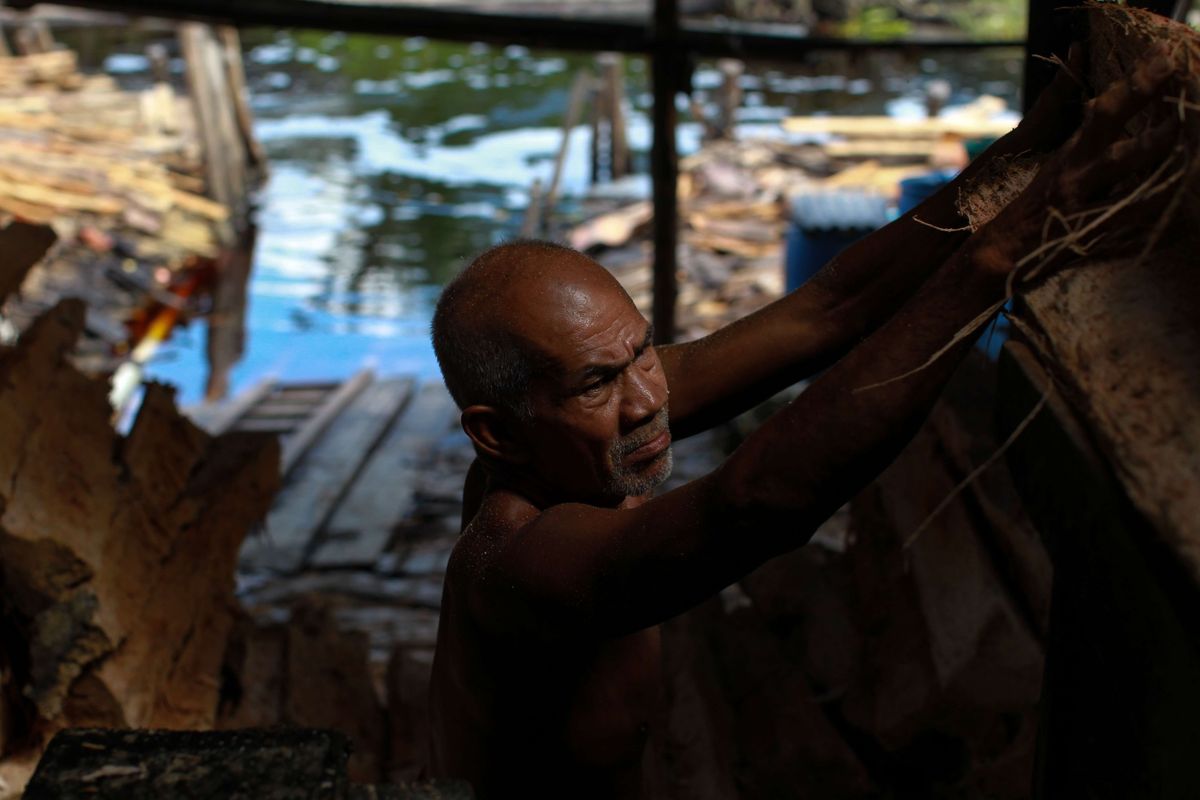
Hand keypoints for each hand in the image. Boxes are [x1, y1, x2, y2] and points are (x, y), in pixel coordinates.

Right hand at [975, 46, 1182, 278]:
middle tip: (1170, 66)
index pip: (1103, 107)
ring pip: (1122, 165)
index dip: (1134, 80)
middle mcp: (1075, 168)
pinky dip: (1152, 206)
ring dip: (1156, 146)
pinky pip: (1126, 216)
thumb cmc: (1033, 209)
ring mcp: (1079, 197)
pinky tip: (1177, 198)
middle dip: (1140, 91)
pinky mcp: (1085, 228)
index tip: (1162, 53)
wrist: (1002, 250)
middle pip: (1108, 120)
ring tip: (1184, 131)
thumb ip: (1087, 144)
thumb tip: (1108, 111)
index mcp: (1070, 152)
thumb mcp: (1058, 169)